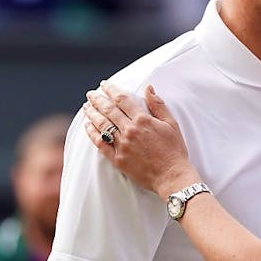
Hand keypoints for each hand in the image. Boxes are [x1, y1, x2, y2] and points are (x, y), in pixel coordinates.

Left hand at [83, 81, 198, 197]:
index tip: (104, 85)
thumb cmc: (174, 150)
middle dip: (97, 100)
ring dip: (92, 114)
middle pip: (108, 110)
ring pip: (102, 125)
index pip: (122, 100)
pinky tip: (88, 127)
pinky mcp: (118, 159)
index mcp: (143, 120)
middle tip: (90, 94)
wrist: (172, 176)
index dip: (111, 90)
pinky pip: (100, 144)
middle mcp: (130, 131)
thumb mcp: (171, 124)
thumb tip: (148, 88)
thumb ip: (158, 105)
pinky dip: (92, 133)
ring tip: (86, 107)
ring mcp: (122, 145)